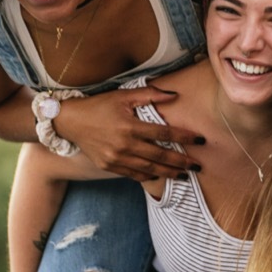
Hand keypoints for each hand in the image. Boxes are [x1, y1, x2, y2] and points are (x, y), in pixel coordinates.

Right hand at [54, 88, 204, 181]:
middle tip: (198, 165)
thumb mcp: (123, 95)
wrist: (71, 121)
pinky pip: (133, 175)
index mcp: (130, 125)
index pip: (164, 133)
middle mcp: (124, 144)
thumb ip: (149, 94)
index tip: (200, 140)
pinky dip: (149, 177)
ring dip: (169, 173)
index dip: (184, 137)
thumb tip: (174, 95)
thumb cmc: (98, 105)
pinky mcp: (109, 166)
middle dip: (182, 161)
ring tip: (184, 175)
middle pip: (160, 156)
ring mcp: (116, 158)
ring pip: (149, 169)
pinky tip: (160, 176)